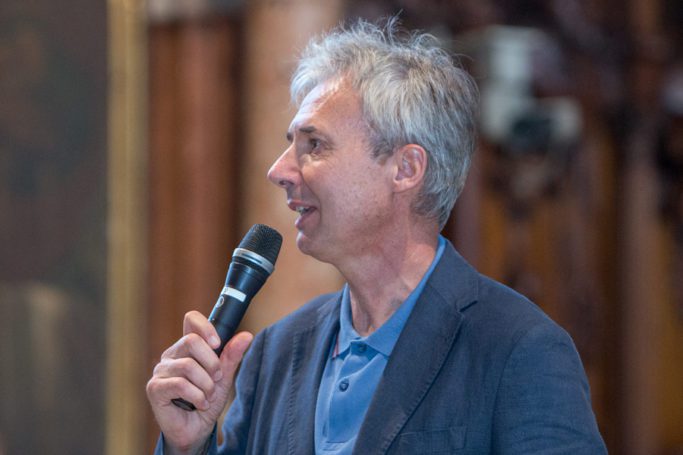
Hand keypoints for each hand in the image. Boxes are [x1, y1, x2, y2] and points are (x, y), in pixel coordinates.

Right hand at [146, 311, 252, 453]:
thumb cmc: (207, 401)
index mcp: (187, 348)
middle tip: (217, 378)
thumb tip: (246, 335)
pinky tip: (200, 404)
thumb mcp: (224, 377)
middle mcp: (172, 355)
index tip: (218, 343)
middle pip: (192, 340)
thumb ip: (231, 356)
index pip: (191, 320)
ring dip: (206, 385)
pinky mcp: (155, 388)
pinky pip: (180, 384)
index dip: (206, 327)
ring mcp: (161, 371)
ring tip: (208, 396)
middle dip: (212, 362)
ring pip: (188, 365)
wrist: (197, 430)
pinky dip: (197, 396)